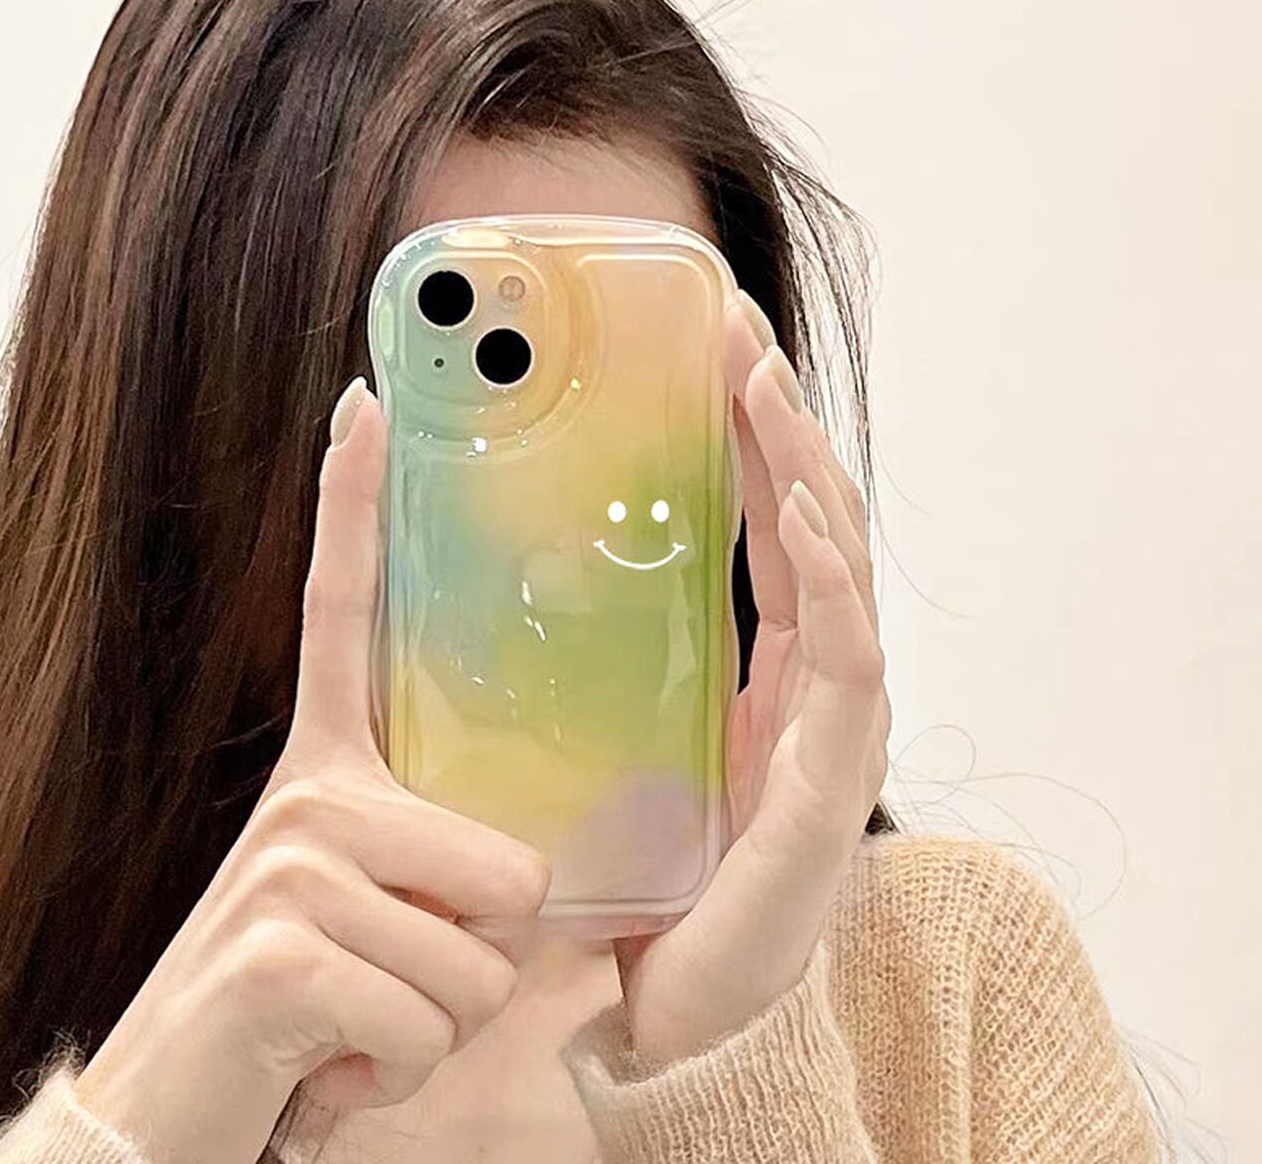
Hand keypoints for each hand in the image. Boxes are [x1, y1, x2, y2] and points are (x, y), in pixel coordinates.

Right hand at [74, 377, 550, 1163]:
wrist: (180, 1112)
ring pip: (481, 960)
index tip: (368, 406)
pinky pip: (433, 1017)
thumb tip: (530, 865)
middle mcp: (310, 796)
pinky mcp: (283, 949)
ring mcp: (293, 864)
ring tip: (360, 1026)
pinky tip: (332, 1066)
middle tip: (390, 982)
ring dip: (434, 1025)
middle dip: (475, 960)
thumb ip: (442, 854)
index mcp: (332, 770)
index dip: (354, 508)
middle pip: (511, 869)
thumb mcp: (380, 907)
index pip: (345, 615)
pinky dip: (396, 1070)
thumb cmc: (310, 1007)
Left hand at [611, 291, 891, 1067]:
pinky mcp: (831, 779)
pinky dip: (833, 581)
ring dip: (805, 471)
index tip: (713, 351)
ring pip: (838, 569)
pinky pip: (844, 659)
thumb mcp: (602, 739)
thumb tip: (491, 567)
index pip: (763, 528)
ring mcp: (828, 724)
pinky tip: (806, 517)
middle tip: (735, 329)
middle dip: (777, 421)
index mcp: (753, 667)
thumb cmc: (635, 872)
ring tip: (763, 388)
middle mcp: (802, 681)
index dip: (746, 439)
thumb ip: (584, 662)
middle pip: (809, 523)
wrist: (665, 1006)